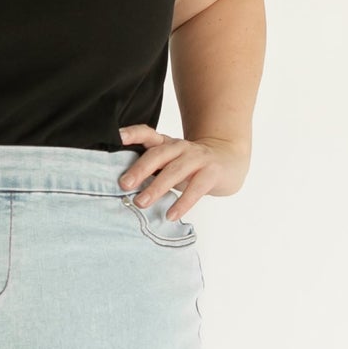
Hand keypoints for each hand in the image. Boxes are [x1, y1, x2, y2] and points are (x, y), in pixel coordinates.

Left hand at [117, 126, 249, 219]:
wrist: (229, 160)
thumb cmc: (192, 166)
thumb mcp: (170, 162)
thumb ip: (150, 168)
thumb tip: (121, 186)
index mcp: (167, 144)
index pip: (148, 134)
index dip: (133, 134)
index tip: (118, 137)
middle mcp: (181, 147)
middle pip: (158, 154)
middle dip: (140, 169)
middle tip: (124, 184)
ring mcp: (197, 158)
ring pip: (175, 171)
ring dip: (157, 187)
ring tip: (142, 202)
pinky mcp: (212, 172)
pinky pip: (196, 188)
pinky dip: (183, 203)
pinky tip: (171, 214)